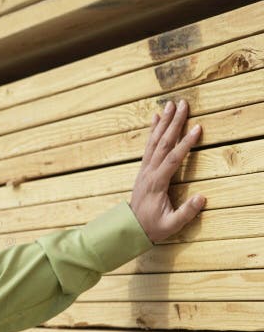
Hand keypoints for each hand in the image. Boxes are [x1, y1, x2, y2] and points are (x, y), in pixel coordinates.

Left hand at [129, 99, 204, 243]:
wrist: (130, 228)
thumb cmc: (153, 227)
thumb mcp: (171, 225)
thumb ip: (186, 212)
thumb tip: (202, 198)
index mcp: (156, 183)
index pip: (172, 159)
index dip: (185, 143)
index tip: (197, 128)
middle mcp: (149, 172)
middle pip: (162, 144)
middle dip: (173, 123)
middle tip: (182, 104)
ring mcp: (145, 169)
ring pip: (155, 141)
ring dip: (163, 122)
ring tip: (171, 105)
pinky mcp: (144, 169)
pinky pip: (149, 146)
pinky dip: (153, 131)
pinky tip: (156, 117)